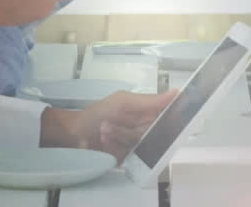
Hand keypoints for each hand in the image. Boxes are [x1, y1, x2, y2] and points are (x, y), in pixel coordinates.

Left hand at [42, 90, 176, 160]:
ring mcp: (136, 145)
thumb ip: (149, 100)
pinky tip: (104, 144)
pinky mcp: (128, 159)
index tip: (162, 118)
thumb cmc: (97, 114)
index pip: (167, 115)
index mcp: (145, 112)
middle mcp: (144, 128)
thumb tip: (177, 92)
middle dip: (132, 129)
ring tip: (103, 132)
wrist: (73, 135)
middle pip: (155, 133)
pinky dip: (116, 150)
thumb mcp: (122, 102)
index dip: (171, 117)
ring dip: (119, 137)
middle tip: (110, 124)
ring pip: (141, 145)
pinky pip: (133, 157)